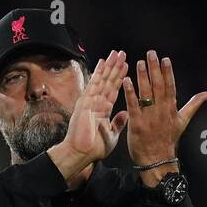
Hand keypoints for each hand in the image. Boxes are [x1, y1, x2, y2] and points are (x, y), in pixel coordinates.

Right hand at [54, 50, 128, 172]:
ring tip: (117, 53)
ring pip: (103, 79)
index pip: (113, 90)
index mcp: (102, 110)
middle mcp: (96, 102)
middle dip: (115, 67)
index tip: (125, 66)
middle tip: (122, 53)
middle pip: (108, 81)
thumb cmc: (93, 148)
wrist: (81, 153)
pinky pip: (94, 84)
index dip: (119, 78)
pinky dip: (99, 72)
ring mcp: (90, 100)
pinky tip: (103, 61)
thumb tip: (125, 114)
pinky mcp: (86, 101)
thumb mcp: (111, 135)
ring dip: (110, 65)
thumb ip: (118, 123)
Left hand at [122, 51, 206, 166]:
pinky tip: (127, 81)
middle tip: (151, 53)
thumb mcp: (183, 121)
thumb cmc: (168, 140)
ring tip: (140, 62)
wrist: (157, 160)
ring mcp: (149, 117)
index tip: (165, 59)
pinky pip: (133, 106)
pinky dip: (130, 93)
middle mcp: (161, 111)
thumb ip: (193, 105)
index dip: (168, 72)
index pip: (170, 86)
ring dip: (143, 77)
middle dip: (154, 69)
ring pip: (146, 93)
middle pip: (158, 86)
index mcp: (171, 109)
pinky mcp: (137, 124)